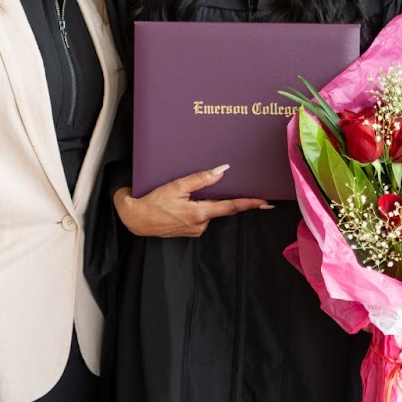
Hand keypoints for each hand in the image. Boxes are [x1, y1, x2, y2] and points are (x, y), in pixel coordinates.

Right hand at [113, 165, 269, 237]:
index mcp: (200, 213)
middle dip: (220, 197)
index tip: (265, 202)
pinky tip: (181, 202)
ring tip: (182, 195)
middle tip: (216, 187)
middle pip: (219, 207)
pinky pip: (199, 215)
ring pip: (208, 210)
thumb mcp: (177, 186)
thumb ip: (201, 179)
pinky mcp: (189, 231)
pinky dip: (196, 207)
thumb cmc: (153, 202)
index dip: (250, 204)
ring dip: (203, 201)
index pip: (231, 207)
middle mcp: (201, 224)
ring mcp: (195, 230)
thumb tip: (223, 170)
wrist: (136, 220)